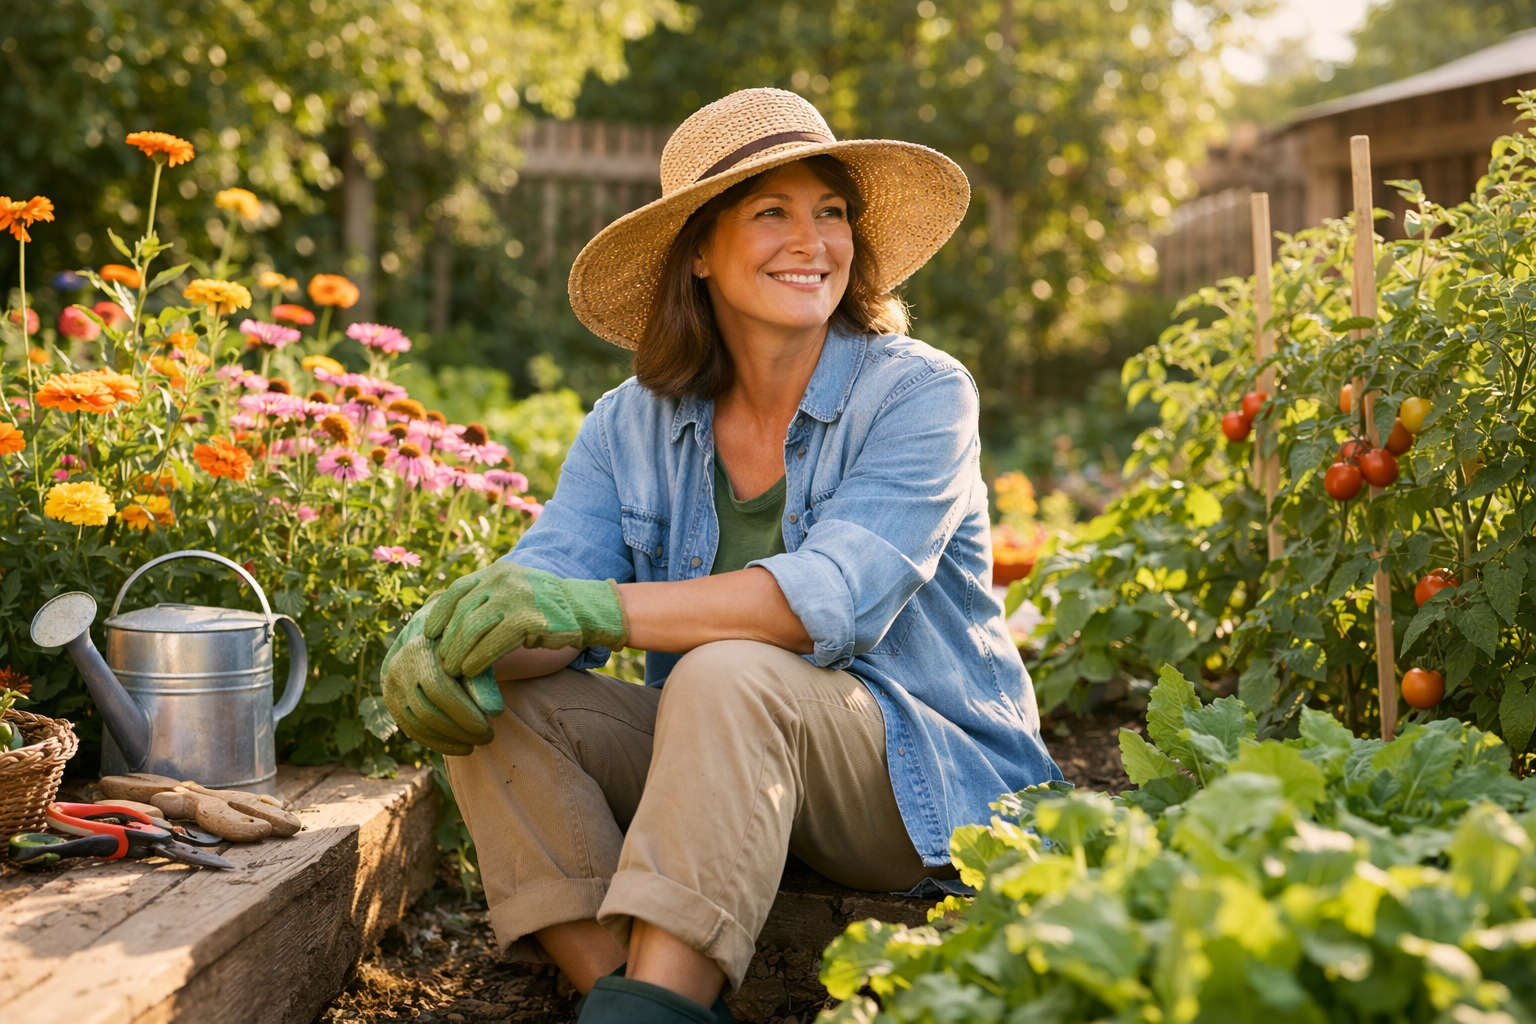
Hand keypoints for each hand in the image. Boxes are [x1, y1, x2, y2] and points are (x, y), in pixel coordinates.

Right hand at [382, 597, 503, 755]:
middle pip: (426, 711)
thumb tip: (494, 712)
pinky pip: (411, 729)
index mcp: (419, 650)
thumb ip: (482, 682)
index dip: (464, 713)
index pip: (439, 690)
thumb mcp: (473, 657)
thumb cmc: (460, 648)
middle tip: (487, 738)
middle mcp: (398, 668)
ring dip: (448, 740)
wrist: (432, 637)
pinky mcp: (391, 701)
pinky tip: (459, 747)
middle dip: (459, 730)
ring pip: (417, 725)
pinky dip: (436, 742)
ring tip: (475, 745)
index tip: (487, 728)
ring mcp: (391, 686)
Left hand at [425, 561, 627, 676]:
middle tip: (441, 660)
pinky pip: (492, 643)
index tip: (429, 633)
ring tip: (453, 670)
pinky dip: (477, 659)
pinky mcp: (527, 620)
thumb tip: (454, 618)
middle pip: (462, 612)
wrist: (586, 609)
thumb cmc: (547, 608)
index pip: (457, 590)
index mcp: (498, 572)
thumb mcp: (516, 591)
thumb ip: (489, 599)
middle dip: (448, 639)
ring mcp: (515, 599)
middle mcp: (503, 580)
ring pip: (472, 628)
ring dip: (458, 652)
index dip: (440, 613)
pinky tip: (471, 671)